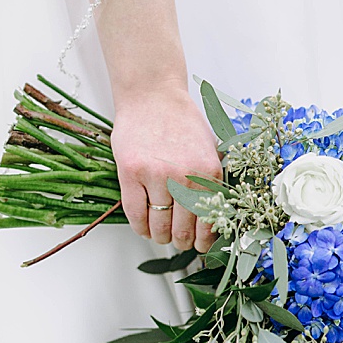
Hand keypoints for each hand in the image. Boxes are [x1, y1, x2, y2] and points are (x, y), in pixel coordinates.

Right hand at [110, 85, 221, 251]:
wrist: (152, 96)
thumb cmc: (181, 122)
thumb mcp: (208, 150)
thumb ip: (210, 181)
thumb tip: (211, 219)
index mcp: (209, 171)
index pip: (208, 220)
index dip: (204, 240)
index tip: (200, 246)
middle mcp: (184, 175)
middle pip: (183, 228)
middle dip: (181, 242)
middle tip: (179, 243)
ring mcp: (155, 175)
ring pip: (159, 224)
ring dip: (160, 236)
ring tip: (160, 236)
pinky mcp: (131, 172)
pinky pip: (135, 213)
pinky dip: (140, 226)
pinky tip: (144, 227)